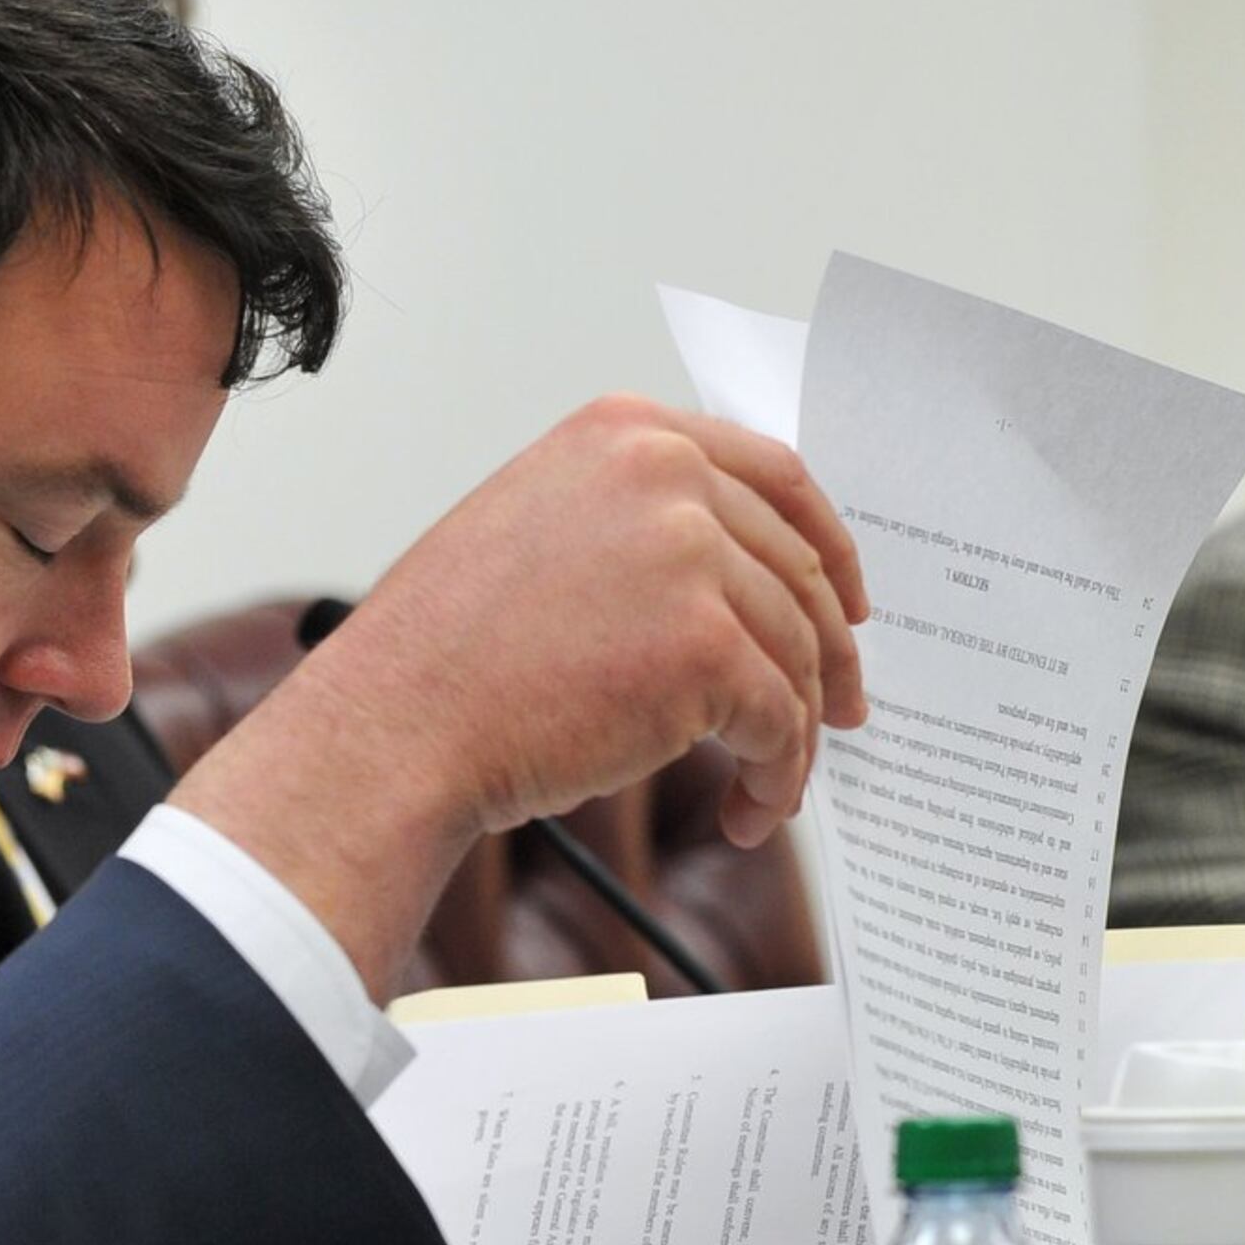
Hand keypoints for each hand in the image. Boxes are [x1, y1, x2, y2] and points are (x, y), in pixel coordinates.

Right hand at [174, 396, 867, 992]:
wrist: (396, 725)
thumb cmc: (446, 652)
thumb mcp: (538, 529)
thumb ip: (635, 522)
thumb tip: (735, 578)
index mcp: (625, 433)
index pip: (775, 473)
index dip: (827, 546)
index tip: (847, 604)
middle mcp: (664, 474)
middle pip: (798, 570)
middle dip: (828, 654)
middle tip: (838, 712)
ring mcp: (689, 556)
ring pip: (796, 655)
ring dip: (793, 735)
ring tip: (766, 787)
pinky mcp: (704, 647)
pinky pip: (779, 721)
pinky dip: (776, 777)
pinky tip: (747, 811)